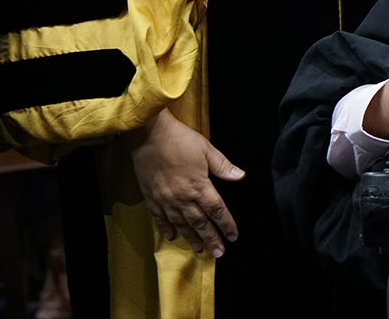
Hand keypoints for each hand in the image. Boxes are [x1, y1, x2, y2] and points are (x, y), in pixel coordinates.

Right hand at [122, 109, 244, 257]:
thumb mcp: (207, 149)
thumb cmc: (179, 139)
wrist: (148, 135)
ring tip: (200, 249)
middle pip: (200, 223)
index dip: (227, 225)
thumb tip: (240, 177)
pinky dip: (166, 229)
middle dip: (212, 239)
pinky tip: (172, 237)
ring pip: (181, 224)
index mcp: (199, 186)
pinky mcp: (152, 197)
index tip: (234, 236)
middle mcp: (183, 197)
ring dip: (192, 238)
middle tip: (220, 253)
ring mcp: (166, 199)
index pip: (217, 210)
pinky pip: (160, 218)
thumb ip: (223, 166)